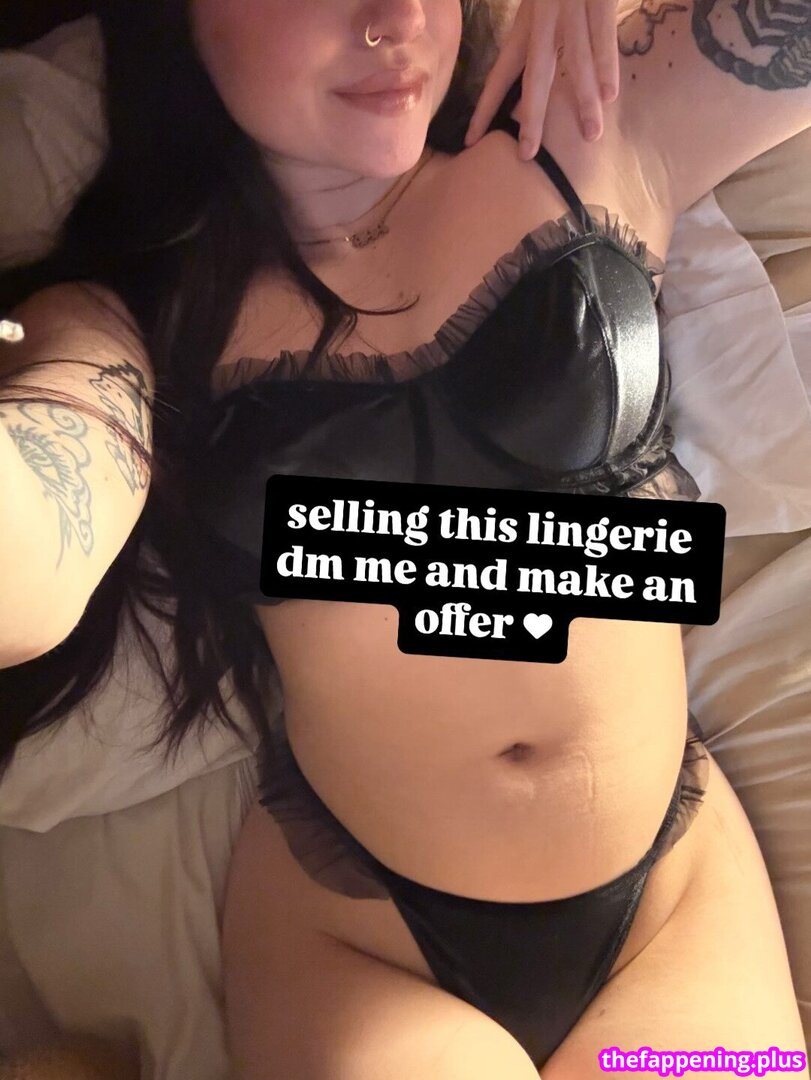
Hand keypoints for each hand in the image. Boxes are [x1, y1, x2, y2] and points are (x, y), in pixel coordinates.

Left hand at [465, 0, 620, 159]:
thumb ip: (531, 19)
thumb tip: (526, 54)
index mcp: (526, 18)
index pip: (501, 71)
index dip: (486, 106)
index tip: (472, 139)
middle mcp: (546, 18)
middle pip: (535, 75)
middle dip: (531, 117)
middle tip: (528, 155)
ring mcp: (575, 8)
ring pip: (577, 60)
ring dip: (584, 101)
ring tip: (591, 135)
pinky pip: (602, 34)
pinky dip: (608, 64)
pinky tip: (610, 95)